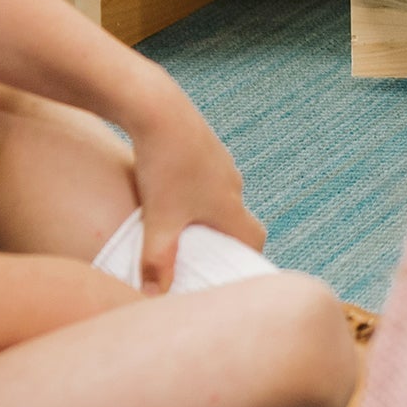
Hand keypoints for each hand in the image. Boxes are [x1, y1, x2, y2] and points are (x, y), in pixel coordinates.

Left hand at [120, 87, 264, 293]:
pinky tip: (164, 189)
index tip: (230, 271)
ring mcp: (220, 162)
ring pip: (218, 195)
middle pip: (235, 218)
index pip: (254, 239)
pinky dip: (191, 189)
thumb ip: (156, 262)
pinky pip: (204, 176)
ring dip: (203, 212)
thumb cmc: (165, 166)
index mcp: (229, 205)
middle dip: (220, 238)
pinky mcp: (204, 145)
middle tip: (195, 253)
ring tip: (174, 222)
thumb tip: (153, 296)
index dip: (246, 259)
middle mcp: (232, 183)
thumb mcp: (158, 220)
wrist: (159, 109)